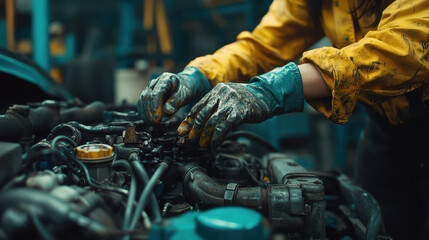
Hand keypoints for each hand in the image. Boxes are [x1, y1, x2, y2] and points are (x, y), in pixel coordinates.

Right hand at [137, 67, 210, 124]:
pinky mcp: (146, 94)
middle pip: (146, 97)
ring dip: (145, 114)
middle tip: (155, 124)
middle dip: (149, 113)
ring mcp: (149, 88)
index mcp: (165, 79)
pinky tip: (149, 120)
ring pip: (142, 101)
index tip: (157, 119)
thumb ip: (176, 102)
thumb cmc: (184, 90)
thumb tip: (167, 112)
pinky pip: (141, 103)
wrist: (183, 85)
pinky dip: (144, 113)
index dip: (155, 108)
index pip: (155, 94)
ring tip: (152, 124)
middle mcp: (154, 82)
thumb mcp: (184, 96)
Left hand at [177, 62, 304, 148]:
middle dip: (193, 132)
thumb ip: (214, 110)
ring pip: (211, 122)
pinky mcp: (240, 111)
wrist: (266, 96)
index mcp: (215, 91)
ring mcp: (230, 102)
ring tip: (202, 146)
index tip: (181, 133)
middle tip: (189, 143)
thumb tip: (198, 127)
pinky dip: (217, 138)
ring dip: (204, 137)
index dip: (187, 122)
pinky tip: (214, 145)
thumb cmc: (246, 101)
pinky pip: (224, 127)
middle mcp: (221, 95)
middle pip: (201, 116)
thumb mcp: (227, 101)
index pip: (197, 108)